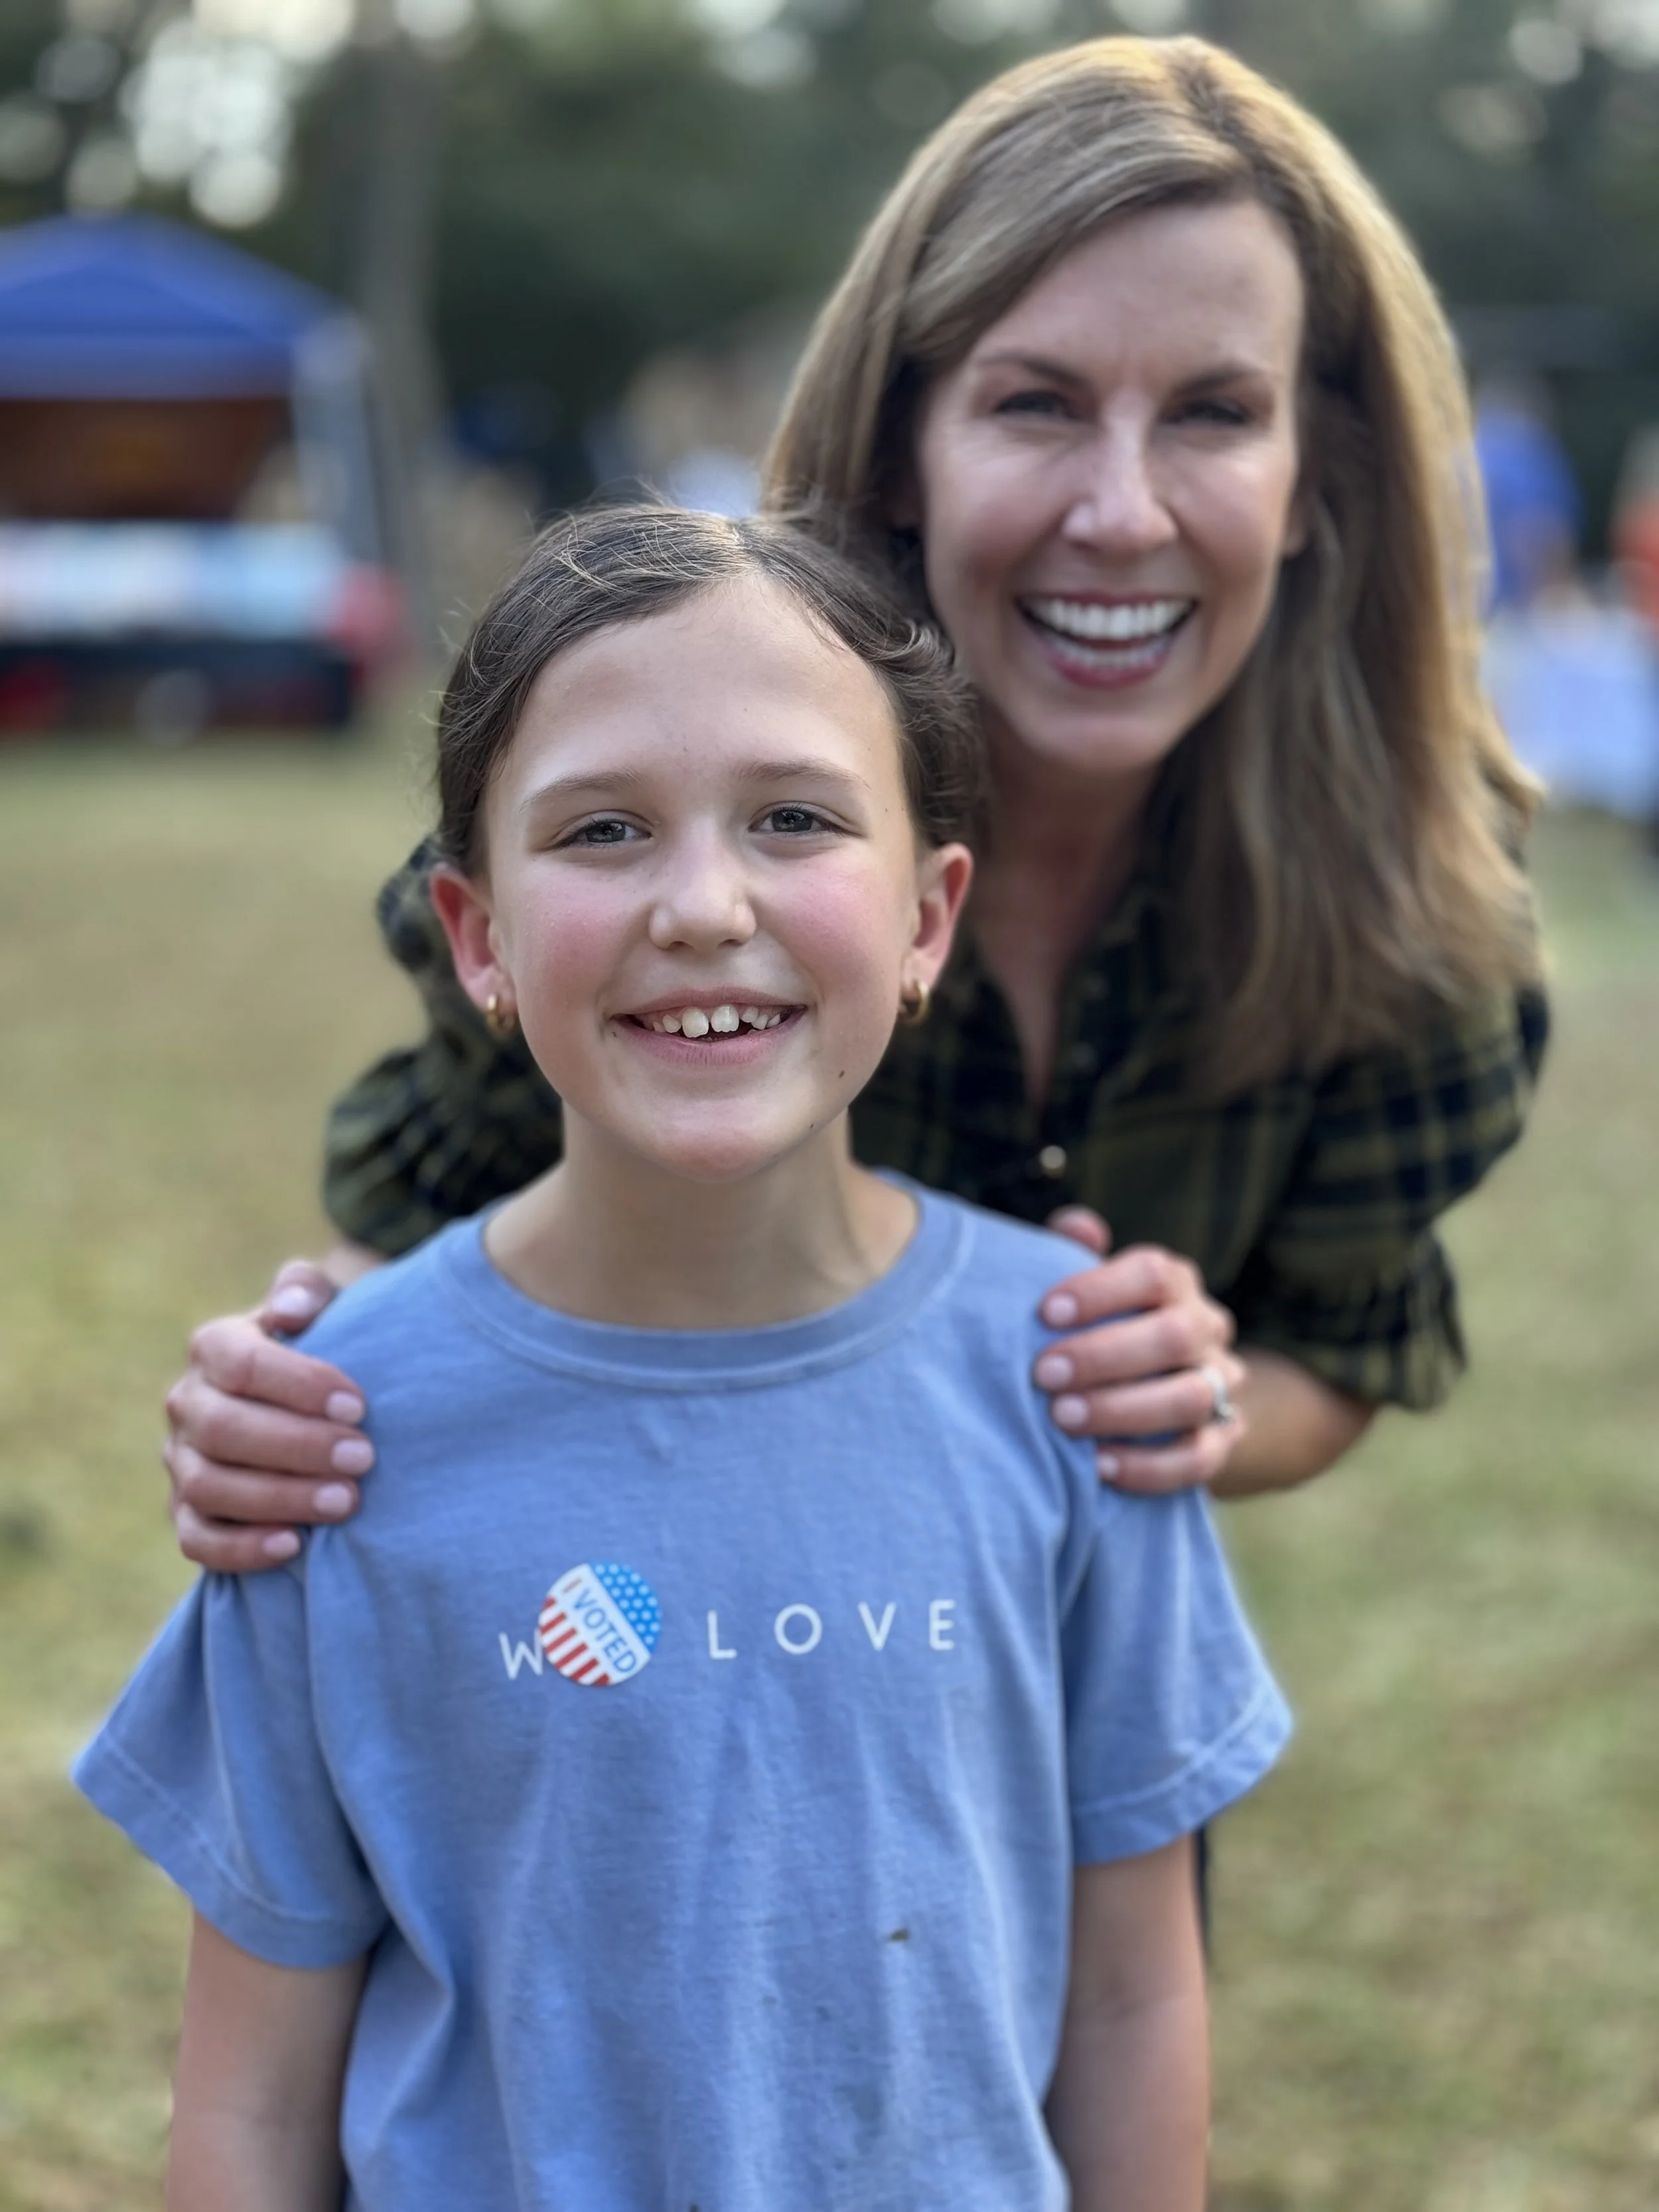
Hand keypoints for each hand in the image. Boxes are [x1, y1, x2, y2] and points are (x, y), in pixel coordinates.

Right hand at [163, 1261, 371, 1572]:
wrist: (317, 1399)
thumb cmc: (327, 1344)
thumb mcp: (324, 1306)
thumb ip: (306, 1291)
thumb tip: (292, 1309)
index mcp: (213, 1346)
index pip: (240, 1364)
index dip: (298, 1385)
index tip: (359, 1405)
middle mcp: (186, 1403)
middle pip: (223, 1430)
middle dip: (297, 1447)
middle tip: (364, 1458)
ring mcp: (181, 1461)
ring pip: (209, 1487)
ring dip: (279, 1498)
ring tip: (346, 1500)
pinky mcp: (187, 1512)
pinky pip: (198, 1540)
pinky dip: (242, 1548)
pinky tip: (295, 1546)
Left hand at [1036, 1209, 1244, 1493]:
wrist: (1146, 1396)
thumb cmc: (1094, 1328)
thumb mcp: (1081, 1288)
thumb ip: (1071, 1251)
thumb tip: (1077, 1227)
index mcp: (1175, 1284)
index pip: (1153, 1273)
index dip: (1101, 1290)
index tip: (1045, 1313)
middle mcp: (1206, 1329)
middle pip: (1175, 1335)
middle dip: (1105, 1355)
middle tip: (1043, 1374)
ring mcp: (1221, 1387)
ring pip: (1191, 1398)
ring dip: (1123, 1409)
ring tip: (1063, 1419)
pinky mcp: (1222, 1442)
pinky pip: (1198, 1460)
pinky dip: (1148, 1466)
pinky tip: (1098, 1467)